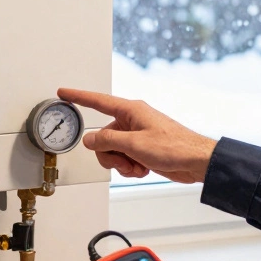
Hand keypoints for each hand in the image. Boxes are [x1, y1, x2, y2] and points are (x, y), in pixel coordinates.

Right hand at [57, 89, 216, 183]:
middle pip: (103, 137)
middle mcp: (133, 121)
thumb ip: (107, 140)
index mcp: (131, 111)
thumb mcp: (134, 144)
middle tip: (123, 161)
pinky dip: (130, 167)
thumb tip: (90, 139)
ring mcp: (138, 135)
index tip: (64, 92)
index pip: (98, 101)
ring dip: (121, 163)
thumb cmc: (175, 147)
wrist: (196, 162)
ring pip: (113, 150)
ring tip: (138, 166)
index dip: (79, 97)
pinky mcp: (143, 149)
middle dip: (110, 154)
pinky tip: (143, 168)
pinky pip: (124, 158)